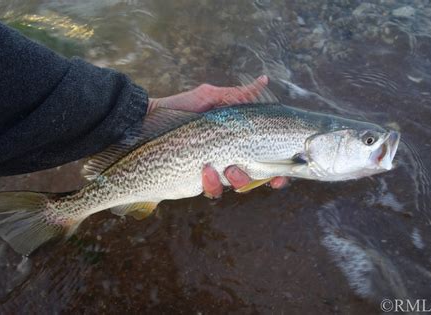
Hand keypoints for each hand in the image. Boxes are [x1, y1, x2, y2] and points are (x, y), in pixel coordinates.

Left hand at [148, 75, 287, 197]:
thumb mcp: (211, 98)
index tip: (284, 173)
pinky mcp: (197, 182)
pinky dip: (212, 183)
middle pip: (256, 176)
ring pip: (236, 186)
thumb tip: (263, 80)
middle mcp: (229, 157)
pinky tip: (204, 170)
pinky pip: (212, 191)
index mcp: (236, 139)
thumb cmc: (181, 109)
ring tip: (226, 168)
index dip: (279, 168)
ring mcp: (214, 172)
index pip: (265, 157)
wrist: (147, 122)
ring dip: (237, 180)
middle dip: (261, 178)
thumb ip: (238, 95)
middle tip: (256, 171)